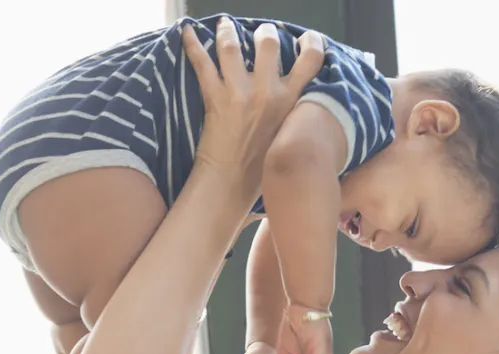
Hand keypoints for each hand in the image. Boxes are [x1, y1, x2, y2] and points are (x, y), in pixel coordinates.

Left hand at [182, 18, 324, 195]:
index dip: (312, 42)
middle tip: (261, 32)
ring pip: (232, 47)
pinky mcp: (215, 98)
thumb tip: (293, 95)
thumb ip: (292, 111)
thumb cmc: (262, 167)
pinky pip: (201, 63)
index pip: (310, 60)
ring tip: (225, 25)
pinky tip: (186, 31)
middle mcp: (267, 92)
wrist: (232, 183)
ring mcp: (239, 93)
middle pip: (268, 43)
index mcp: (290, 101)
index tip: (307, 37)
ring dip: (227, 31)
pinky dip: (192, 44)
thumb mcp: (288, 134)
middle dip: (264, 32)